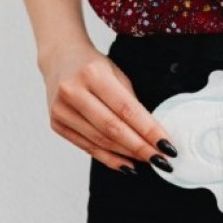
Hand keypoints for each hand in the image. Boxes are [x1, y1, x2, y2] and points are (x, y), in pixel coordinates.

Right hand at [38, 42, 178, 174]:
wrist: (60, 58)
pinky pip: (87, 147)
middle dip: (141, 147)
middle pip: (113, 128)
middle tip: (162, 160)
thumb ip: (130, 101)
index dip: (148, 130)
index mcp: (93, 74)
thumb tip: (151, 132)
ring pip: (100, 141)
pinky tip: (126, 164)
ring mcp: (61, 110)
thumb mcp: (116, 73)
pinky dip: (108, 158)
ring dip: (127, 154)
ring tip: (148, 161)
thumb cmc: (93, 65)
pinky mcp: (56, 124)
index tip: (167, 145)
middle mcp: (73, 92)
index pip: (127, 109)